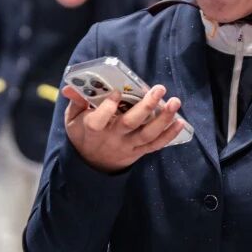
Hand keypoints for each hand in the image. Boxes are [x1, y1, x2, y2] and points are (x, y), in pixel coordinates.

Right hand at [62, 84, 184, 173]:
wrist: (92, 164)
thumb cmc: (83, 133)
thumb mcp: (73, 119)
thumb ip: (76, 102)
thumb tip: (72, 86)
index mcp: (93, 129)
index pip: (98, 120)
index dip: (107, 107)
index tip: (117, 92)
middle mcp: (112, 138)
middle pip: (130, 124)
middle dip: (146, 106)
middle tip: (158, 89)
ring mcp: (127, 147)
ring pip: (147, 134)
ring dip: (163, 119)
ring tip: (175, 102)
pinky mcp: (138, 152)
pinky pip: (155, 145)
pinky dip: (169, 135)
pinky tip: (180, 122)